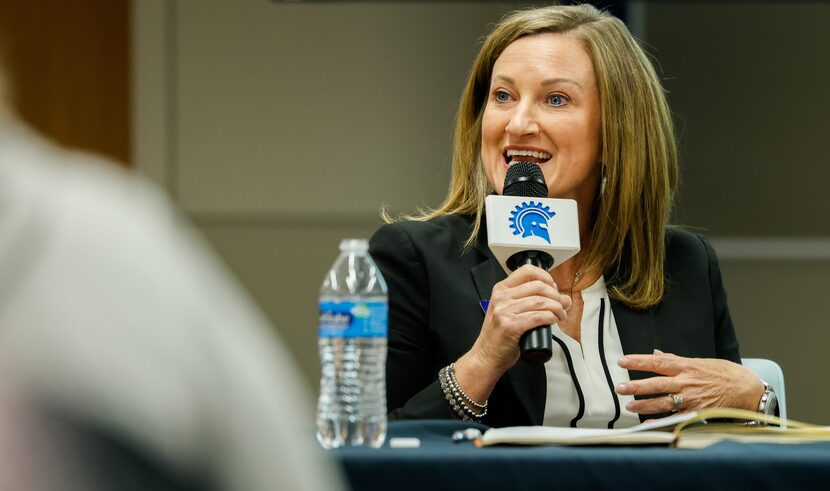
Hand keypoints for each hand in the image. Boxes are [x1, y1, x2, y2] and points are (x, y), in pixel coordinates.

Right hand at [468, 264, 570, 375]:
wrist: (486, 356)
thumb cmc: (499, 335)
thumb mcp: (511, 312)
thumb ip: (534, 302)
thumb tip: (564, 298)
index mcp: (501, 289)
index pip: (527, 271)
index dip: (546, 277)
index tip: (553, 287)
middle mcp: (502, 298)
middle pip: (538, 286)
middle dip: (556, 295)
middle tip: (560, 305)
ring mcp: (505, 311)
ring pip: (541, 302)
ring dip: (557, 308)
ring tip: (560, 315)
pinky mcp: (511, 326)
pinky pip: (539, 316)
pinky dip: (551, 318)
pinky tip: (552, 321)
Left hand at [615, 350, 764, 414]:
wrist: (746, 388)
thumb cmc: (722, 373)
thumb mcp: (699, 361)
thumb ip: (675, 360)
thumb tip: (655, 353)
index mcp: (685, 366)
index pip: (657, 361)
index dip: (638, 361)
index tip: (622, 361)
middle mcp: (687, 382)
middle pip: (657, 383)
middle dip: (636, 386)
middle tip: (619, 388)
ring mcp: (692, 398)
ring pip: (664, 402)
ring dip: (645, 405)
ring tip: (629, 406)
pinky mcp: (698, 412)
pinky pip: (676, 418)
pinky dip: (661, 422)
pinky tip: (648, 424)